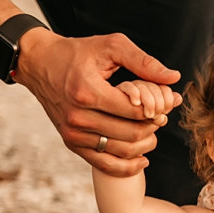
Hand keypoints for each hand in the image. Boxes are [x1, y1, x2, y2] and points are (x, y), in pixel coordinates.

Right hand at [12, 29, 181, 173]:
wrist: (40, 63)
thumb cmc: (78, 53)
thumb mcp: (111, 46)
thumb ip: (144, 62)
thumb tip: (173, 78)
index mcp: (88, 92)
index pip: (136, 112)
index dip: (157, 110)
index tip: (163, 104)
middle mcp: (78, 116)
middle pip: (132, 133)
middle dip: (153, 127)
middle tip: (160, 118)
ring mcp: (73, 133)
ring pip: (123, 150)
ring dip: (145, 145)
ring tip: (152, 132)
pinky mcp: (71, 143)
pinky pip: (105, 164)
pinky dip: (128, 166)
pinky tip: (142, 158)